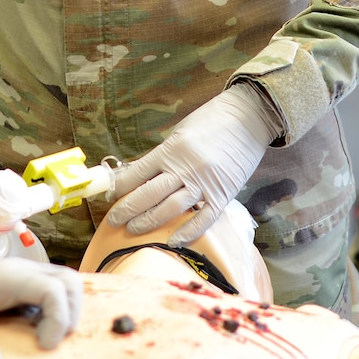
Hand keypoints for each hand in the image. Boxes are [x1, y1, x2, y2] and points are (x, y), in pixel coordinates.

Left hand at [0, 259, 84, 358]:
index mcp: (7, 278)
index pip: (55, 289)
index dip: (60, 318)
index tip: (43, 346)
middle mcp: (19, 271)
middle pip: (69, 281)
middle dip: (71, 313)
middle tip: (52, 342)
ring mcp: (20, 276)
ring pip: (64, 283)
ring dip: (67, 310)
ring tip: (49, 338)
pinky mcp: (18, 285)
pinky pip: (51, 291)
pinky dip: (56, 310)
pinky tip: (38, 332)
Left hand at [105, 85, 279, 243]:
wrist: (248, 117)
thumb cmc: (212, 120)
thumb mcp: (180, 132)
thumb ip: (163, 155)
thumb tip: (140, 173)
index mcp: (171, 150)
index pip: (138, 172)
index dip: (120, 187)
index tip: (109, 196)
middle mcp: (185, 168)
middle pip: (150, 194)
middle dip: (128, 209)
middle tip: (113, 220)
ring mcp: (204, 183)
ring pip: (171, 209)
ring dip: (150, 221)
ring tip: (133, 230)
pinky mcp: (223, 194)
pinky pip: (203, 218)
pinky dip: (188, 232)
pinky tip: (172, 241)